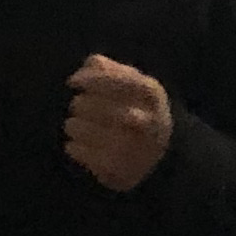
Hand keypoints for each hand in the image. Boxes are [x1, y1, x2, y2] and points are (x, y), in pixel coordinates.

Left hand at [65, 55, 171, 192]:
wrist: (162, 157)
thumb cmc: (139, 110)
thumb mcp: (134, 85)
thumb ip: (111, 70)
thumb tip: (89, 65)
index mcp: (151, 94)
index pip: (121, 81)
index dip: (94, 80)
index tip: (72, 82)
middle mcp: (147, 121)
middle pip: (95, 106)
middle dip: (79, 105)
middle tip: (78, 108)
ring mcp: (134, 147)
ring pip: (83, 129)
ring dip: (73, 126)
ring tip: (76, 127)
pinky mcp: (119, 169)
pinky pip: (81, 153)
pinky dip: (74, 148)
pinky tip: (76, 146)